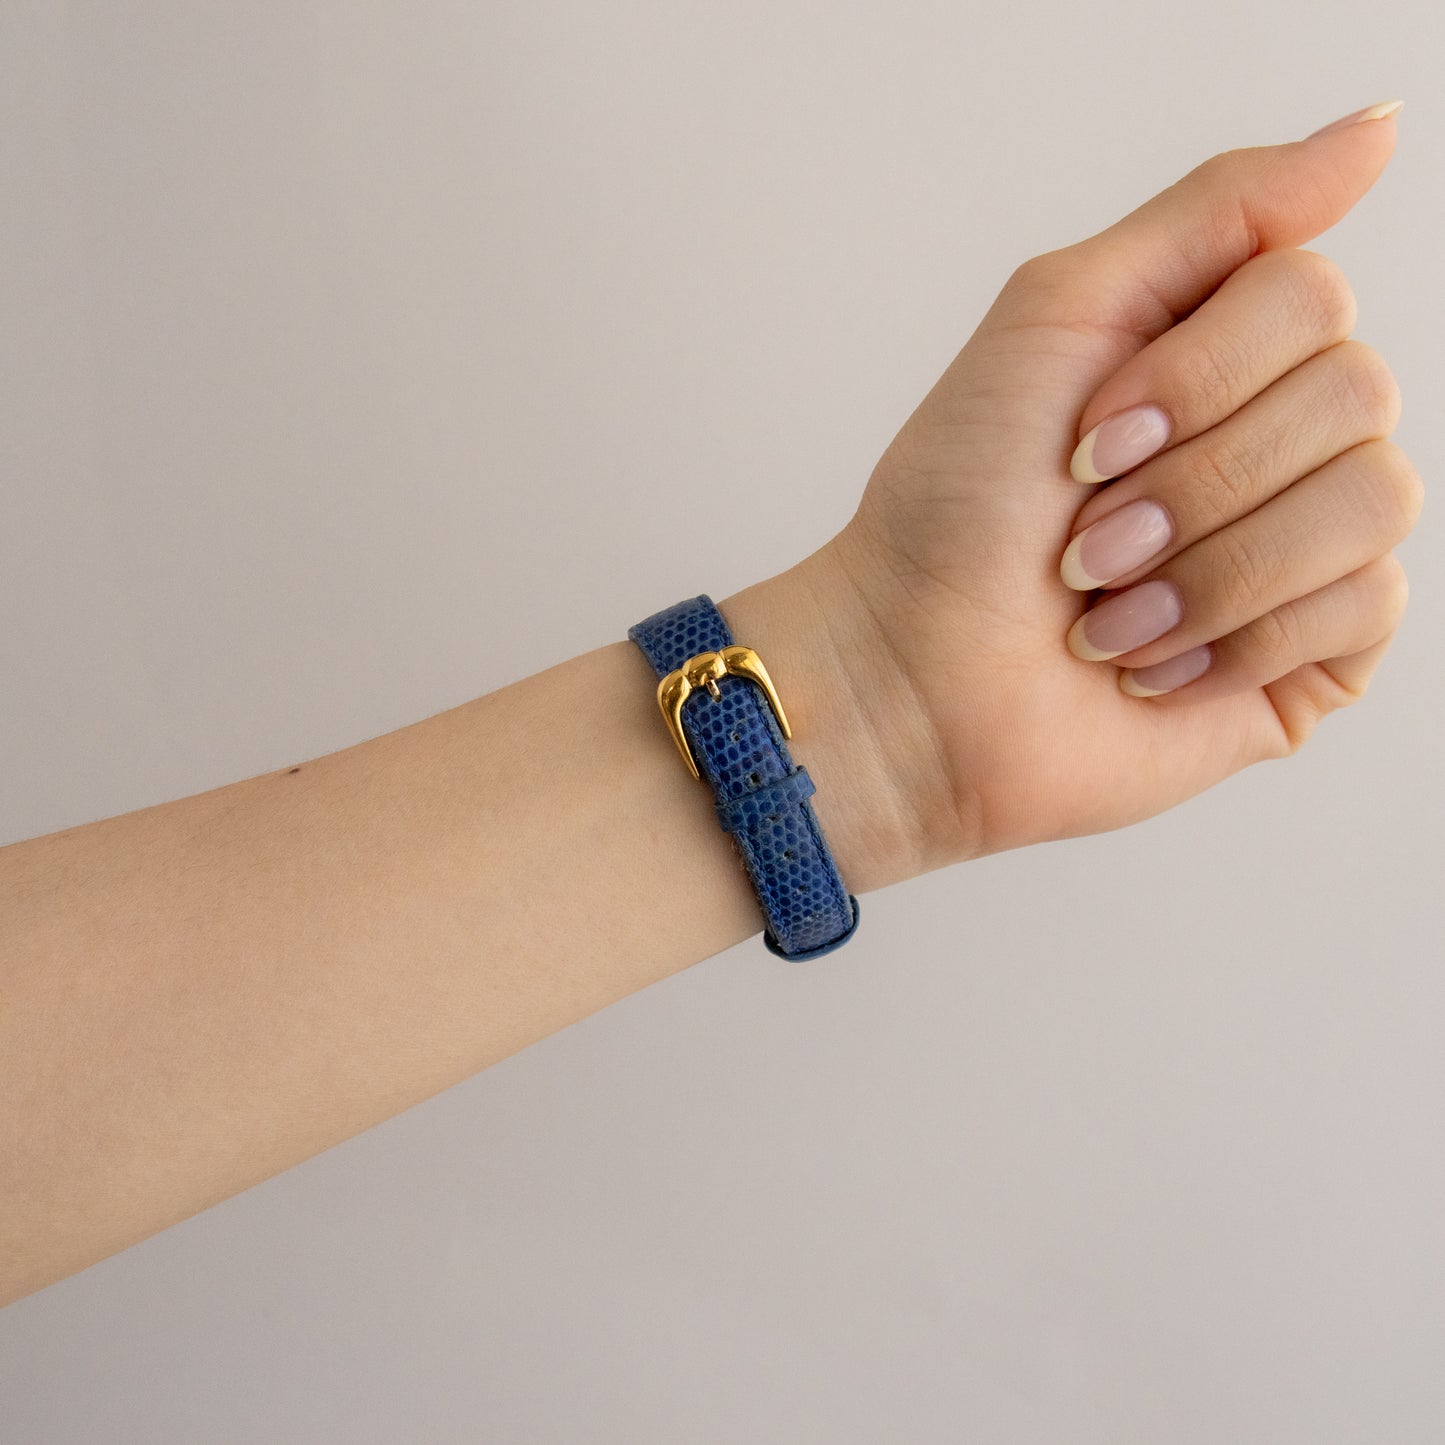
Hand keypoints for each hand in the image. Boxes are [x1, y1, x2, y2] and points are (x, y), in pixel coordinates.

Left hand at [741, 104, 1419, 891]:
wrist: (915, 678)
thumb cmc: (956, 508)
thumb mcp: (1058, 313)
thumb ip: (1214, 213)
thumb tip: (1375, 133)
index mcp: (1224, 352)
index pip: (1313, 298)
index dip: (1197, 375)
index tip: (1084, 440)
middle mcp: (1280, 439)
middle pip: (1355, 395)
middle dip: (1193, 481)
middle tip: (1086, 544)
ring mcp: (1304, 548)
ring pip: (1374, 502)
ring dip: (1210, 568)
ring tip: (1109, 615)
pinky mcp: (1314, 654)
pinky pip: (1367, 609)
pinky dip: (1235, 639)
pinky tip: (1153, 664)